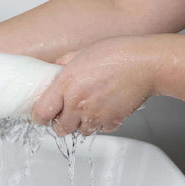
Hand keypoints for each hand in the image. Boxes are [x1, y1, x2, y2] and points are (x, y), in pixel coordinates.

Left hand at [31, 36, 155, 135]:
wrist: (146, 64)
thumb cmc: (116, 54)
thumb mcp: (80, 53)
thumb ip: (61, 64)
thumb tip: (51, 71)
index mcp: (65, 85)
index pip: (40, 114)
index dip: (38, 116)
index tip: (41, 115)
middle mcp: (77, 104)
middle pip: (58, 129)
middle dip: (59, 122)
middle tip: (64, 112)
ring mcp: (94, 116)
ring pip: (78, 132)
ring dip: (78, 124)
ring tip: (85, 108)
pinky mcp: (110, 123)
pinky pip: (97, 130)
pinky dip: (97, 124)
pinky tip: (101, 108)